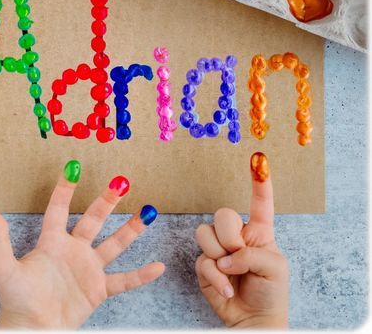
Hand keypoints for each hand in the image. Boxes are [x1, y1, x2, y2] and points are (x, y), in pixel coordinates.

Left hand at [0, 160, 164, 328]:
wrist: (31, 331)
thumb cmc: (16, 300)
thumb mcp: (4, 268)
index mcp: (52, 242)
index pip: (59, 210)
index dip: (65, 190)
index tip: (73, 169)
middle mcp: (74, 250)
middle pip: (93, 220)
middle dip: (106, 202)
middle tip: (120, 183)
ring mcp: (89, 269)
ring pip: (114, 244)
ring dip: (131, 230)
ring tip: (147, 213)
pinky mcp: (99, 290)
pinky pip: (124, 280)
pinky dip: (141, 275)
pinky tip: (158, 266)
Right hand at [195, 152, 288, 327]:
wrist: (253, 320)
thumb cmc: (270, 292)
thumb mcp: (274, 267)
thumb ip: (251, 253)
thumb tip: (224, 258)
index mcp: (259, 231)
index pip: (260, 203)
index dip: (259, 182)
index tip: (259, 160)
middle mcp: (237, 235)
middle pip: (222, 215)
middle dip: (230, 238)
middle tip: (239, 256)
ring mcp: (219, 248)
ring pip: (205, 233)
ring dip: (220, 257)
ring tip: (233, 273)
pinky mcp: (205, 263)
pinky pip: (201, 259)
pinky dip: (215, 276)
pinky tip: (226, 287)